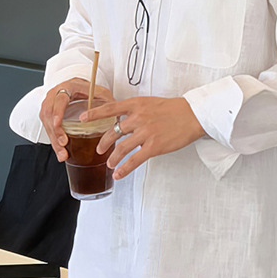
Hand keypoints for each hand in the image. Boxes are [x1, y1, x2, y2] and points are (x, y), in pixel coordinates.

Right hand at [40, 78, 114, 161]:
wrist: (78, 87)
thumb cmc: (88, 89)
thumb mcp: (100, 92)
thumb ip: (107, 101)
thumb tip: (115, 114)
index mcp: (68, 87)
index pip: (59, 99)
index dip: (57, 112)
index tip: (57, 124)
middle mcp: (55, 95)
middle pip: (49, 114)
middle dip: (55, 132)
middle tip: (63, 144)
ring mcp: (50, 105)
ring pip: (47, 123)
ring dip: (54, 140)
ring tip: (63, 153)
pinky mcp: (49, 116)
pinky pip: (48, 129)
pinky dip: (54, 141)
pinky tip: (60, 151)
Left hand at [80, 96, 204, 179]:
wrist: (193, 114)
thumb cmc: (174, 109)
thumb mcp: (150, 103)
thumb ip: (135, 110)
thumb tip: (123, 120)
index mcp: (136, 104)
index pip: (110, 108)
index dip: (95, 113)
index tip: (83, 118)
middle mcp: (138, 118)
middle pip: (113, 131)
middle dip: (104, 143)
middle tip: (100, 150)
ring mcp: (146, 132)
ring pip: (121, 148)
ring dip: (112, 158)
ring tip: (109, 163)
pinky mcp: (154, 146)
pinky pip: (135, 160)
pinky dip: (124, 169)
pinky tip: (119, 174)